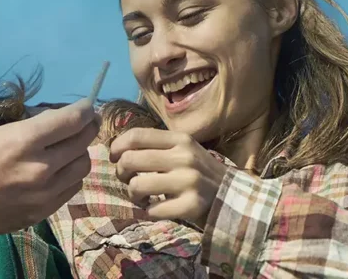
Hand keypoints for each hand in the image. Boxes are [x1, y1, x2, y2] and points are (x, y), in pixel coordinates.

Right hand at [0, 99, 98, 234]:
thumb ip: (34, 127)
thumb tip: (60, 119)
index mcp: (25, 142)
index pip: (72, 121)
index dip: (84, 110)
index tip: (86, 107)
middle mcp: (40, 168)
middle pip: (83, 143)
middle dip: (86, 129)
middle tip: (84, 124)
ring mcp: (44, 194)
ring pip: (82, 168)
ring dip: (79, 154)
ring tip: (68, 149)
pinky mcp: (43, 213)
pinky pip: (70, 189)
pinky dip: (69, 177)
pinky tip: (58, 172)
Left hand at [110, 128, 227, 226]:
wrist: (234, 199)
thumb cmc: (200, 173)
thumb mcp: (184, 151)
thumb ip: (157, 147)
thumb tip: (119, 149)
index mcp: (180, 140)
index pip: (137, 135)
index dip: (117, 146)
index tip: (114, 157)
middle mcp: (184, 157)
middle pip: (130, 159)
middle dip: (121, 172)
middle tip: (127, 180)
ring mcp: (189, 181)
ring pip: (137, 185)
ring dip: (133, 194)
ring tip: (142, 197)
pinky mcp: (191, 205)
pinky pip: (152, 210)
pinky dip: (148, 211)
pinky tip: (156, 209)